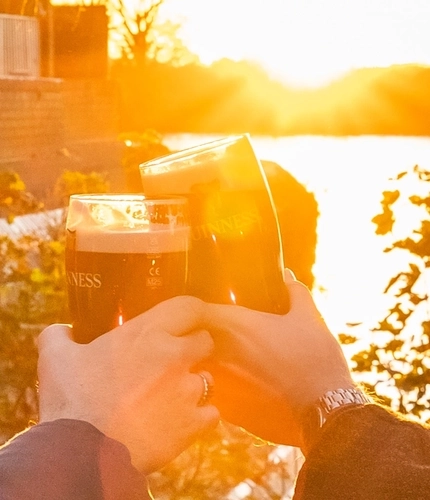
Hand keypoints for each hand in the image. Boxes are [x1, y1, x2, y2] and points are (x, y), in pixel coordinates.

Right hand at [37, 297, 219, 473]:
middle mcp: (173, 356)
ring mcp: (186, 390)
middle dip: (194, 349)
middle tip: (174, 361)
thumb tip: (60, 330)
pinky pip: (210, 414)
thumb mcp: (56, 358)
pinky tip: (178, 421)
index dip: (194, 313)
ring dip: (193, 384)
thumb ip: (58, 336)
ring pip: (208, 378)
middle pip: (205, 342)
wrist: (80, 454)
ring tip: (170, 396)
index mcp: (146, 334)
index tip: (189, 322)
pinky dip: (199, 417)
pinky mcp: (191, 423)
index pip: (189, 307)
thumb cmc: (70, 402)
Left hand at [203, 270, 353, 446]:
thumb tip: (287, 275)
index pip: (197, 310)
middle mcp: (220, 352)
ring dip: (207, 362)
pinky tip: (239, 388)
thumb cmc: (316, 359)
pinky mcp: (226, 408)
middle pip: (192, 339)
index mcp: (235, 325)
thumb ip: (295, 292)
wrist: (324, 410)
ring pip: (199, 367)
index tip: (209, 312)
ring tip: (228, 362)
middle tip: (216, 335)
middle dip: (199, 335)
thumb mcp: (308, 318)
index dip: (200, 310)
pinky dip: (220, 387)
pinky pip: (212, 393)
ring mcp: (220, 382)